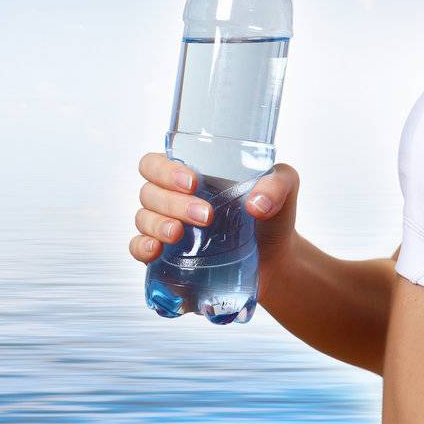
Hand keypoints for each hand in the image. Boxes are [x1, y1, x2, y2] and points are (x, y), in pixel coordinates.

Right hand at [129, 153, 301, 293]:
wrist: (276, 260)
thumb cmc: (273, 214)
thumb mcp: (285, 187)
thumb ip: (277, 185)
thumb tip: (256, 205)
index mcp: (193, 174)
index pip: (157, 163)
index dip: (166, 170)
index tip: (193, 182)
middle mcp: (173, 198)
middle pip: (150, 192)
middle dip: (173, 203)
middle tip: (206, 216)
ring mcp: (167, 227)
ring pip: (143, 218)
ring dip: (158, 225)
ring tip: (180, 234)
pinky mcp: (167, 259)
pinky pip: (138, 249)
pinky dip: (141, 248)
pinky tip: (155, 251)